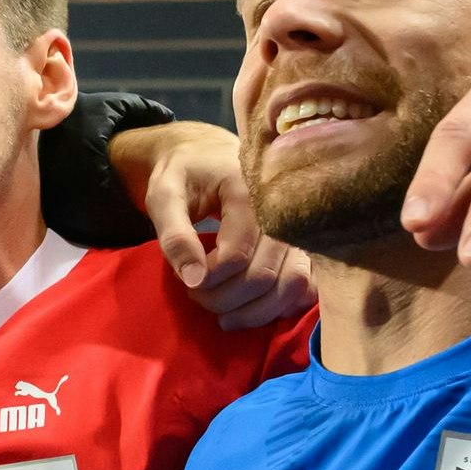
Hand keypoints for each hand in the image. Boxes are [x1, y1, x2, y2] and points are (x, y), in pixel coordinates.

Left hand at [115, 121, 312, 327]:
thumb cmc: (184, 174)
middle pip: (265, 275)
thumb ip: (174, 235)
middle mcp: (283, 211)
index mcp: (248, 191)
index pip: (236, 255)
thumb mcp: (164, 195)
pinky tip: (254, 308)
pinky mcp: (303, 245)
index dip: (209, 279)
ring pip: (291, 285)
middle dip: (225, 299)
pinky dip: (282, 306)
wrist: (208, 155)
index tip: (186, 279)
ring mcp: (297, 229)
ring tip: (222, 314)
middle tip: (196, 297)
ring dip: (254, 311)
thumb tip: (194, 280)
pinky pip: (306, 285)